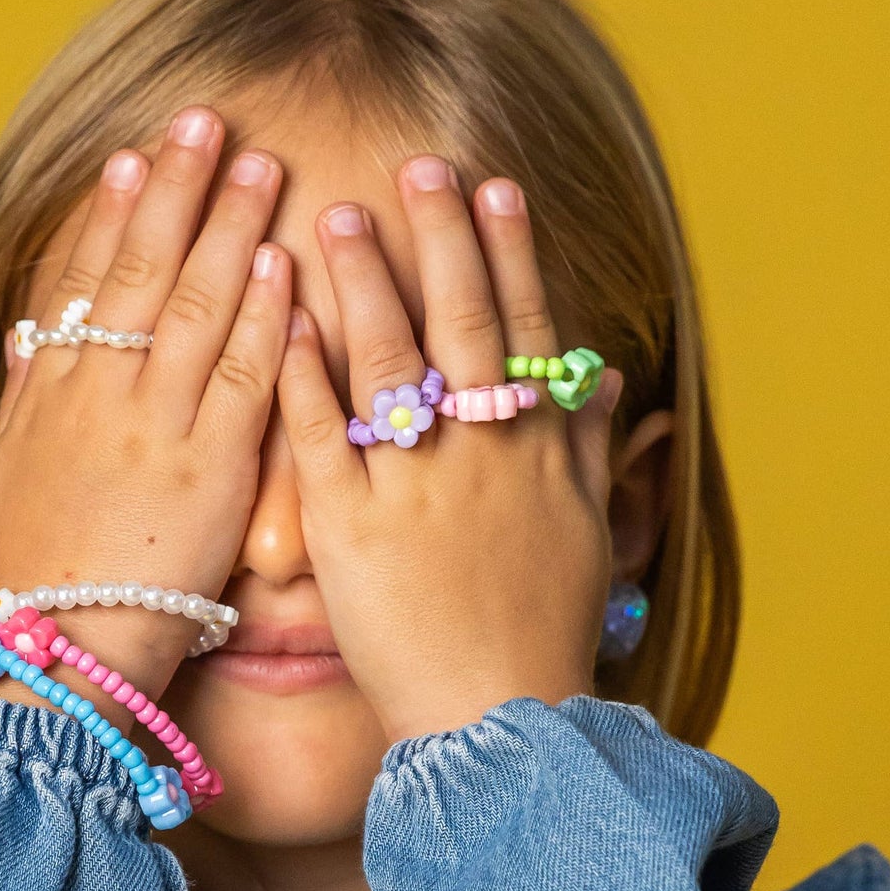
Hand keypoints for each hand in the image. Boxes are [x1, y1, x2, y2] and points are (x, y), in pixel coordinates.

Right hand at [0, 106, 291, 726]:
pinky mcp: (210, 472)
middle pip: (141, 273)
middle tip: (207, 123)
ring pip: (195, 308)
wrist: (52, 657)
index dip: (110, 215)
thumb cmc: (26, 581)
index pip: (84, 284)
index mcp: (51, 399)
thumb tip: (27, 344)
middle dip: (177, 193)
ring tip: (258, 166)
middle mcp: (101, 399)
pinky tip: (283, 264)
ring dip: (229, 231)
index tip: (132, 157)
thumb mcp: (1, 482)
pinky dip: (263, 318)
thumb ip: (20, 407)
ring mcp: (157, 430)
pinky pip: (242, 378)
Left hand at [274, 159, 623, 744]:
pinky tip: (282, 317)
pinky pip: (322, 438)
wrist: (499, 724)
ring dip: (363, 282)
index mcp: (537, 454)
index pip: (525, 331)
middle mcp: (481, 457)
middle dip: (440, 239)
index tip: (496, 186)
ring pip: (388, 365)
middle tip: (418, 165)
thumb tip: (607, 375)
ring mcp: (415, 489)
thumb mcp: (585, 533)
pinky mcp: (350, 531)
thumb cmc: (543, 634)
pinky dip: (303, 375)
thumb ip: (589, 447)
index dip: (510, 254)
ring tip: (334, 214)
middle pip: (461, 326)